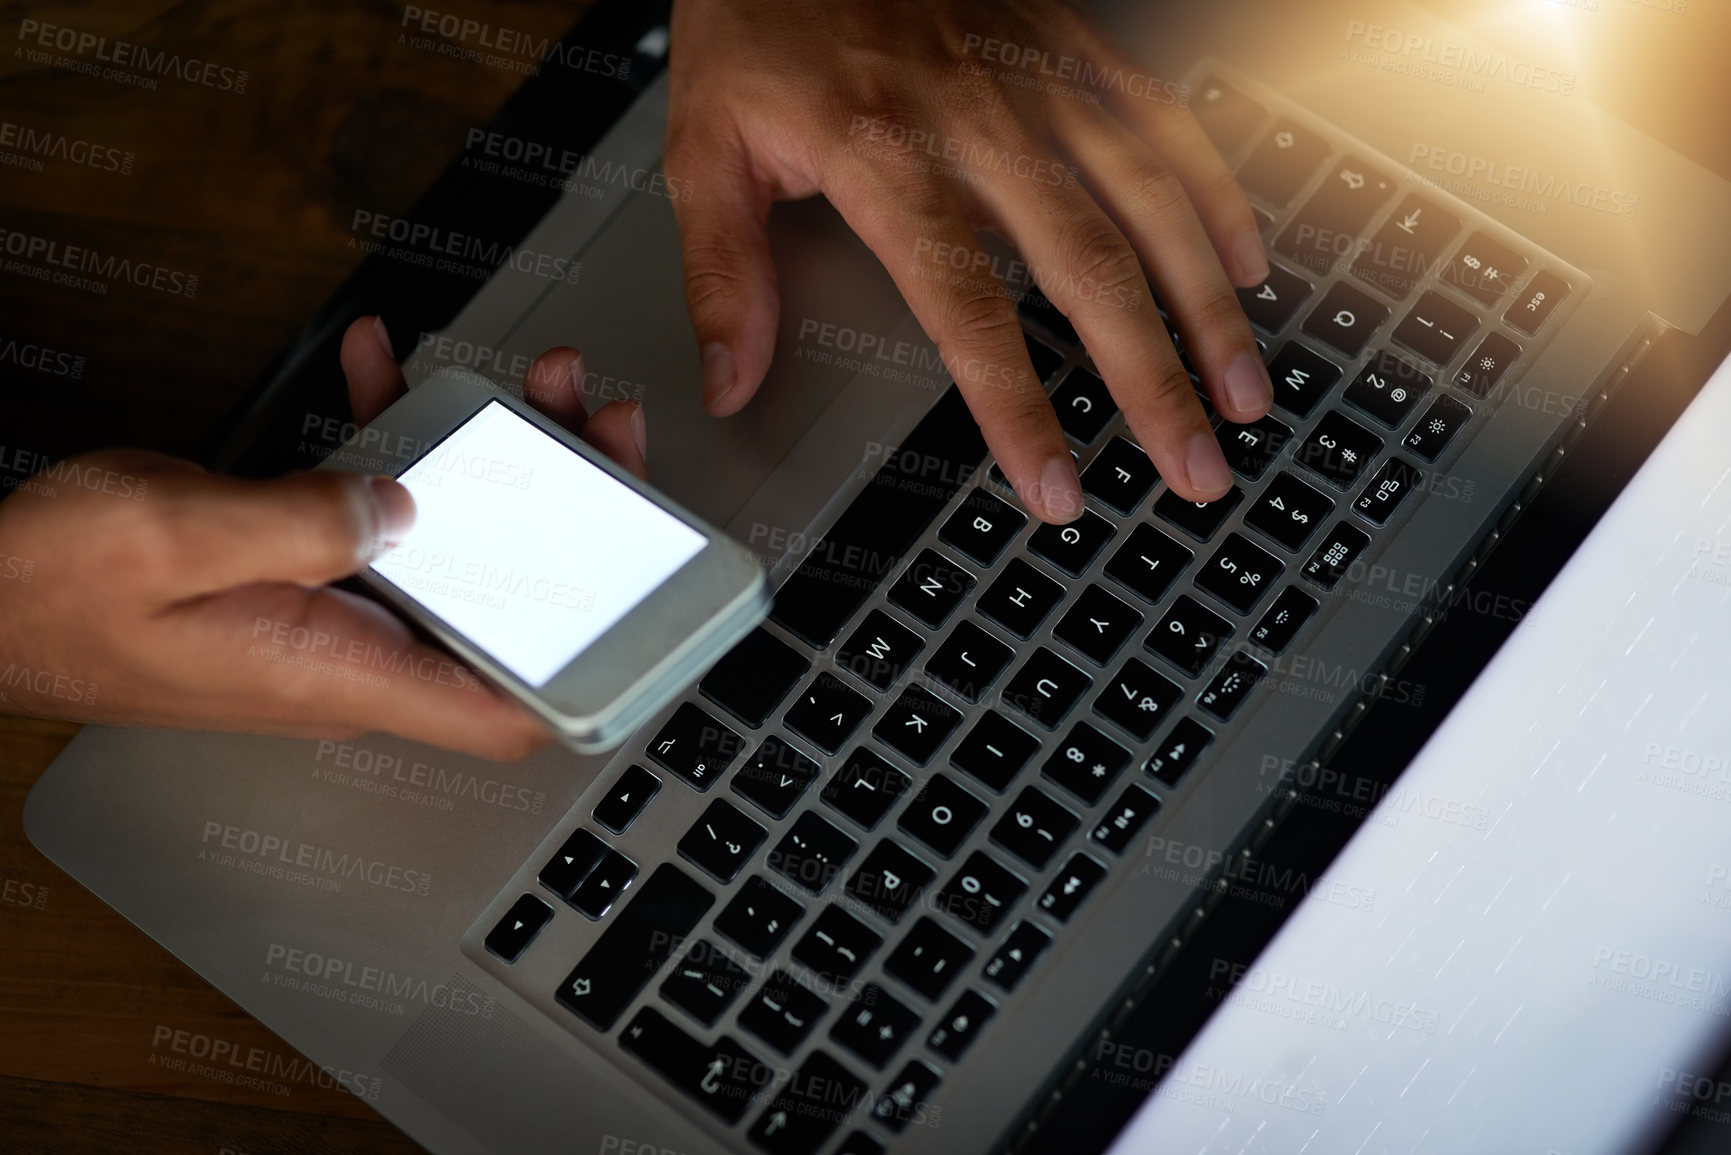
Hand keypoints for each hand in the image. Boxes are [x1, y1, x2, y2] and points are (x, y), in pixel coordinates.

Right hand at [0, 317, 647, 760]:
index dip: (590, 670)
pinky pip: (376, 514)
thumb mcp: (175, 539)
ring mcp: (332, 614)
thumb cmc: (48, 590)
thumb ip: (302, 521)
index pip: (506, 709)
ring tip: (520, 383)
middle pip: (504, 603)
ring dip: (492, 462)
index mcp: (342, 671)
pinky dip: (393, 445)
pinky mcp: (303, 575)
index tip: (646, 600)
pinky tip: (391, 379)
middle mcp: (354, 655)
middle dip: (565, 509)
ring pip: (452, 545)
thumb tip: (407, 505)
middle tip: (595, 426)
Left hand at [665, 0, 1271, 521]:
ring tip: (1243, 390)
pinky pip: (1164, 120)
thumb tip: (730, 380)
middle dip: (1153, 380)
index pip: (967, 309)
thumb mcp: (705, 147)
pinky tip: (1245, 262)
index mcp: (884, 157)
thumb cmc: (756, 20)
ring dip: (1205, 306)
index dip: (1017, 407)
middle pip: (1090, 269)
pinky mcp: (1070, 42)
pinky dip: (1214, 193)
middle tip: (1195, 466)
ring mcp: (1036, 76)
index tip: (1054, 486)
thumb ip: (723, 272)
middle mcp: (977, 119)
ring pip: (1150, 200)